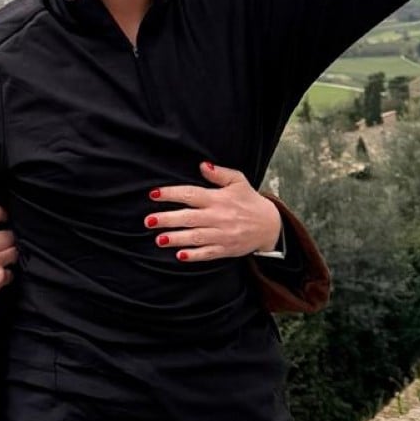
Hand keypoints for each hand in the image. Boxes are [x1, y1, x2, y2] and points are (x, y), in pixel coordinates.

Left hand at [145, 161, 282, 261]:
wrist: (270, 225)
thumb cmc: (250, 201)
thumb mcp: (238, 181)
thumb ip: (219, 173)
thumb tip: (202, 165)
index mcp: (218, 198)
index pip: (191, 194)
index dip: (171, 194)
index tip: (154, 194)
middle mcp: (219, 217)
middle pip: (189, 218)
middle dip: (167, 219)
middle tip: (149, 221)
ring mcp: (222, 234)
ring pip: (196, 237)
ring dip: (177, 238)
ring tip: (159, 239)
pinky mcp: (226, 249)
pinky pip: (208, 253)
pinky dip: (194, 255)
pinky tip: (180, 255)